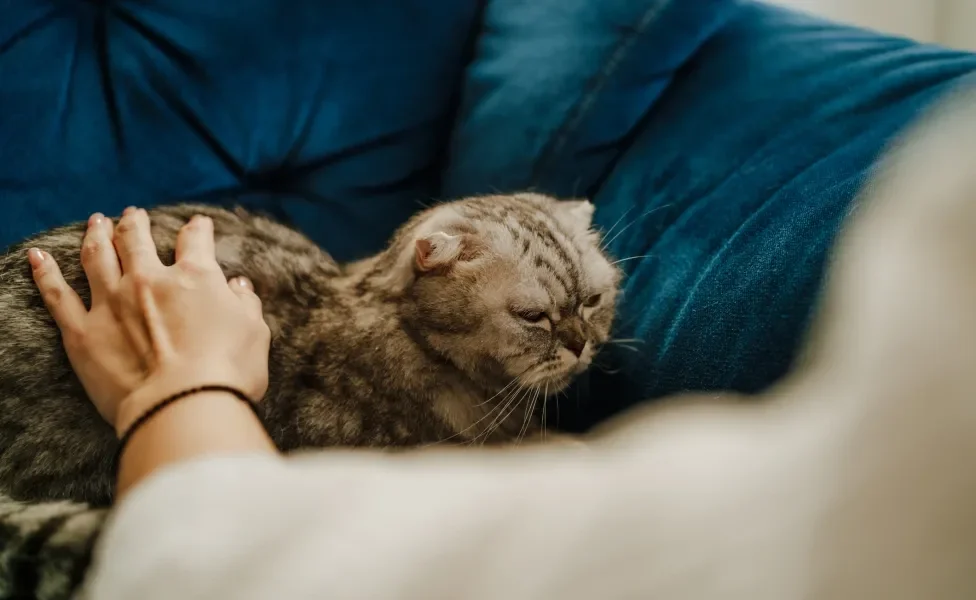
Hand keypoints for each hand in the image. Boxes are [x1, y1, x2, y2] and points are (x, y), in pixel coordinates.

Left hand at [30, 207, 271, 434]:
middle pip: (137, 239)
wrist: (183, 406)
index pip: (196, 241)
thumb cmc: (229, 373)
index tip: (199, 225)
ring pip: (98, 256)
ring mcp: (112, 303)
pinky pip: (58, 295)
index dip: (198, 229)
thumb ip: (246, 304)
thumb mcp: (255, 333)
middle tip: (133, 215)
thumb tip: (238, 287)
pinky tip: (39, 257)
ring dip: (96, 235)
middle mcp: (149, 280)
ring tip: (96, 222)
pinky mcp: (83, 332)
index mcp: (196, 277)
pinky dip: (46, 273)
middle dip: (135, 223)